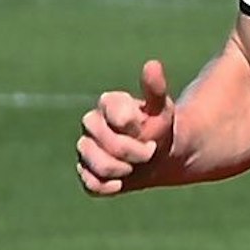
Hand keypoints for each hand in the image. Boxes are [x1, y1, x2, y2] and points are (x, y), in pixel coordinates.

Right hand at [77, 59, 175, 195]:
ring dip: (121, 169)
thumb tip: (152, 64)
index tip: (146, 130)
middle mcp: (92, 124)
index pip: (115, 118)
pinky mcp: (87, 172)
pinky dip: (107, 185)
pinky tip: (121, 183)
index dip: (133, 128)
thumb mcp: (162, 109)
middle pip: (104, 143)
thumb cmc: (161, 128)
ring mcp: (87, 149)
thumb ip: (155, 89)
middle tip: (150, 151)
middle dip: (132, 151)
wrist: (162, 156)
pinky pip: (90, 184)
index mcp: (108, 104)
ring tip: (135, 167)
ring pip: (95, 164)